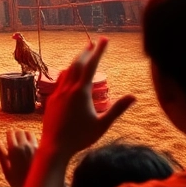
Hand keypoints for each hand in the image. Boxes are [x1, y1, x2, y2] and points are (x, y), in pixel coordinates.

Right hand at [0, 129, 37, 186]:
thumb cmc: (17, 180)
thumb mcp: (5, 168)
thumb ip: (0, 152)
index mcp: (14, 149)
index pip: (10, 132)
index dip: (8, 136)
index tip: (8, 142)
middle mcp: (25, 146)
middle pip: (19, 131)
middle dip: (15, 135)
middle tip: (15, 144)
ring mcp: (34, 147)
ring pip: (28, 132)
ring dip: (24, 135)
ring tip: (23, 144)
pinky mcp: (41, 150)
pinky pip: (35, 139)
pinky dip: (32, 140)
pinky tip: (30, 149)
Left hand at [40, 38, 134, 158]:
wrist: (54, 147)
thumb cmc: (80, 138)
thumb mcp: (102, 125)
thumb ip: (117, 109)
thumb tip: (134, 97)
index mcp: (81, 92)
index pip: (91, 65)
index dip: (99, 51)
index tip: (104, 39)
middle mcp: (68, 89)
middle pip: (77, 64)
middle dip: (86, 52)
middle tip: (93, 43)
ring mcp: (58, 93)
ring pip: (67, 71)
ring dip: (76, 61)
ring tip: (83, 56)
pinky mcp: (51, 99)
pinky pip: (60, 80)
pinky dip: (67, 73)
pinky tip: (69, 75)